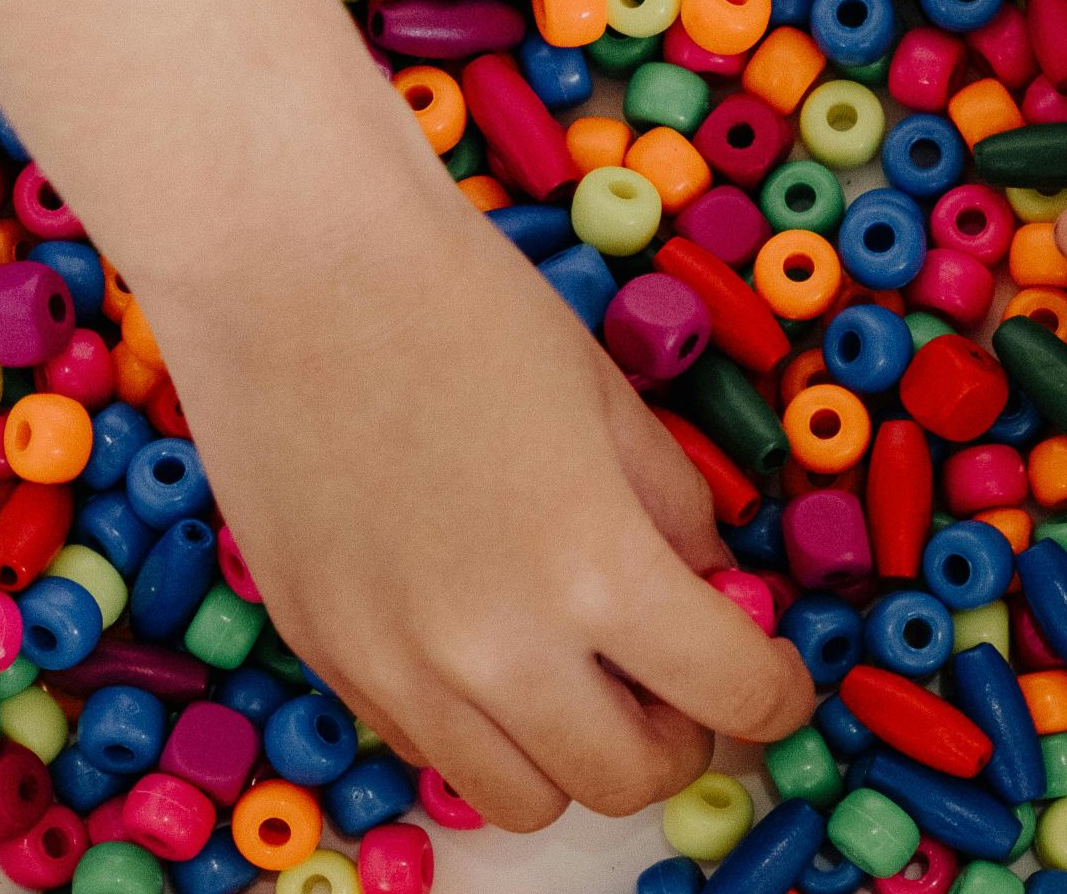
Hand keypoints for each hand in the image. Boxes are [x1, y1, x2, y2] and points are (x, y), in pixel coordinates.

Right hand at [0, 0, 812, 828]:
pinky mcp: (323, 657)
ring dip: (579, 756)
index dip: (776, 694)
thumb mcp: (616, 406)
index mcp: (596, 569)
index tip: (775, 679)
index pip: (735, 697)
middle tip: (681, 680)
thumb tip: (712, 597)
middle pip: (631, 781)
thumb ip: (678, 519)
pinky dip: (485, 730)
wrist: (290, 265)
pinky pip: (431, 752)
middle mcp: (495, 649)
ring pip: (525, 801)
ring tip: (585, 677)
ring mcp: (396, 667)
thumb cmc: (465, 308)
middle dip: (682, 739)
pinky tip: (491, 649)